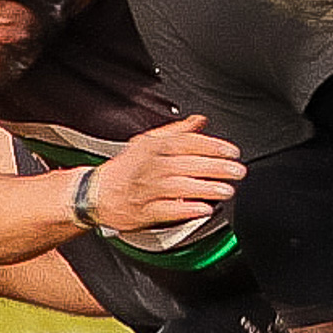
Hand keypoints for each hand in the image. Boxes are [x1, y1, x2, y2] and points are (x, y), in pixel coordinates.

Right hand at [85, 115, 244, 229]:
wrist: (95, 194)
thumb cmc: (126, 168)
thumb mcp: (148, 142)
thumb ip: (177, 132)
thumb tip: (200, 121)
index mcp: (154, 148)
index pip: (186, 143)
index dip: (212, 146)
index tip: (232, 151)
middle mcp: (152, 167)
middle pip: (186, 164)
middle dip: (215, 167)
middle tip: (237, 170)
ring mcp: (148, 190)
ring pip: (179, 187)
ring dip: (205, 188)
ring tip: (227, 190)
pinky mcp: (145, 211)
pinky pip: (167, 210)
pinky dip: (186, 209)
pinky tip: (204, 209)